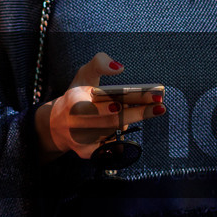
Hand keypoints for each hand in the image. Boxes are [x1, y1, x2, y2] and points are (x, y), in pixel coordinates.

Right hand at [36, 52, 164, 159]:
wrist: (56, 125)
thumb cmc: (77, 96)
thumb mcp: (84, 75)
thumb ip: (99, 63)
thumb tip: (119, 68)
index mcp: (74, 100)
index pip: (97, 103)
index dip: (112, 105)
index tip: (128, 102)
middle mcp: (75, 122)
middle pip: (110, 120)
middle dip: (137, 113)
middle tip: (160, 106)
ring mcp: (80, 139)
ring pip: (112, 133)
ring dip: (132, 123)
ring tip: (154, 110)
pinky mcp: (86, 153)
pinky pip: (109, 148)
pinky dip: (121, 140)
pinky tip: (130, 129)